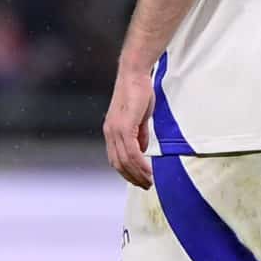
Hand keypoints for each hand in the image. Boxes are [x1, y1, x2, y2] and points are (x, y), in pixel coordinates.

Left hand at [104, 67, 155, 188]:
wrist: (134, 74)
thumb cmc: (138, 92)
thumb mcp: (139, 118)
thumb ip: (139, 134)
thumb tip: (142, 150)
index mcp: (112, 131)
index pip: (116, 159)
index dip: (127, 173)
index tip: (140, 180)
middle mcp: (110, 132)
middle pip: (119, 164)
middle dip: (133, 178)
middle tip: (147, 186)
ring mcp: (116, 130)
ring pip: (125, 160)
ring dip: (138, 174)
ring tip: (150, 182)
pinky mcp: (124, 126)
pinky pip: (131, 152)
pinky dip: (140, 164)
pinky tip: (148, 170)